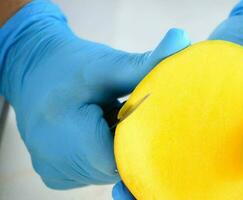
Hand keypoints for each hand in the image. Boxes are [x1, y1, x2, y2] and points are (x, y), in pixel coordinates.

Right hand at [0, 1, 189, 188]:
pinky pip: (92, 173)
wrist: (32, 71)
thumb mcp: (107, 64)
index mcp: (64, 135)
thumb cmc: (71, 65)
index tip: (145, 118)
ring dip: (115, 150)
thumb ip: (146, 63)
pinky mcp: (55, 175)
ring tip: (107, 120)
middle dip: (130, 145)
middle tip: (124, 113)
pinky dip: (100, 155)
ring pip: (105, 173)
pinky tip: (95, 131)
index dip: (141, 142)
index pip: (122, 159)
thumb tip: (182, 40)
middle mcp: (54, 162)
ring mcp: (53, 172)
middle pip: (115, 169)